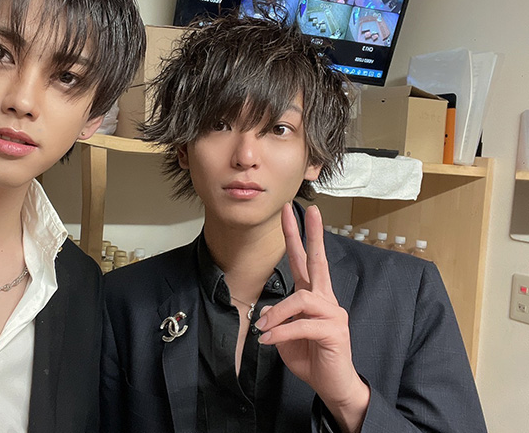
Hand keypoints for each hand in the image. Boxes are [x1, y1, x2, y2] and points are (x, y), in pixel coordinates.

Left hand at [254, 204, 369, 432]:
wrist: (333, 386)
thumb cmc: (311, 358)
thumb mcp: (286, 336)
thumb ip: (278, 319)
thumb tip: (265, 315)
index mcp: (314, 297)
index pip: (306, 261)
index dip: (299, 236)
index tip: (293, 212)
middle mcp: (326, 300)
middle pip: (317, 261)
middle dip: (309, 234)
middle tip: (303, 209)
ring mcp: (333, 314)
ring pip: (300, 298)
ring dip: (276, 313)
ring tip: (263, 329)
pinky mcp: (334, 331)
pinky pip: (302, 325)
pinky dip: (281, 331)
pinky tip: (269, 341)